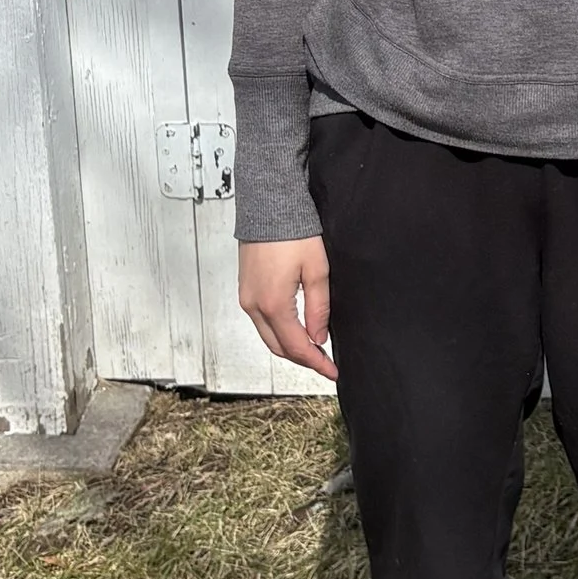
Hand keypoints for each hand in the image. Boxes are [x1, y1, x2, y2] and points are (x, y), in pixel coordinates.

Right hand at [239, 235, 335, 377]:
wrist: (268, 206)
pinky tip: (296, 330)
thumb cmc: (293, 232)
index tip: (331, 371)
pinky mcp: (245, 290)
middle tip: (324, 364)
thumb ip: (318, 308)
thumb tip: (319, 337)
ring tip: (314, 349)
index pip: (297, 346)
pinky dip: (279, 332)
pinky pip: (262, 322)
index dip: (316, 363)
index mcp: (273, 304)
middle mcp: (254, 306)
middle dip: (303, 359)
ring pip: (269, 336)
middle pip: (279, 347)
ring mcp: (247, 299)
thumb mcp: (317, 271)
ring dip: (290, 347)